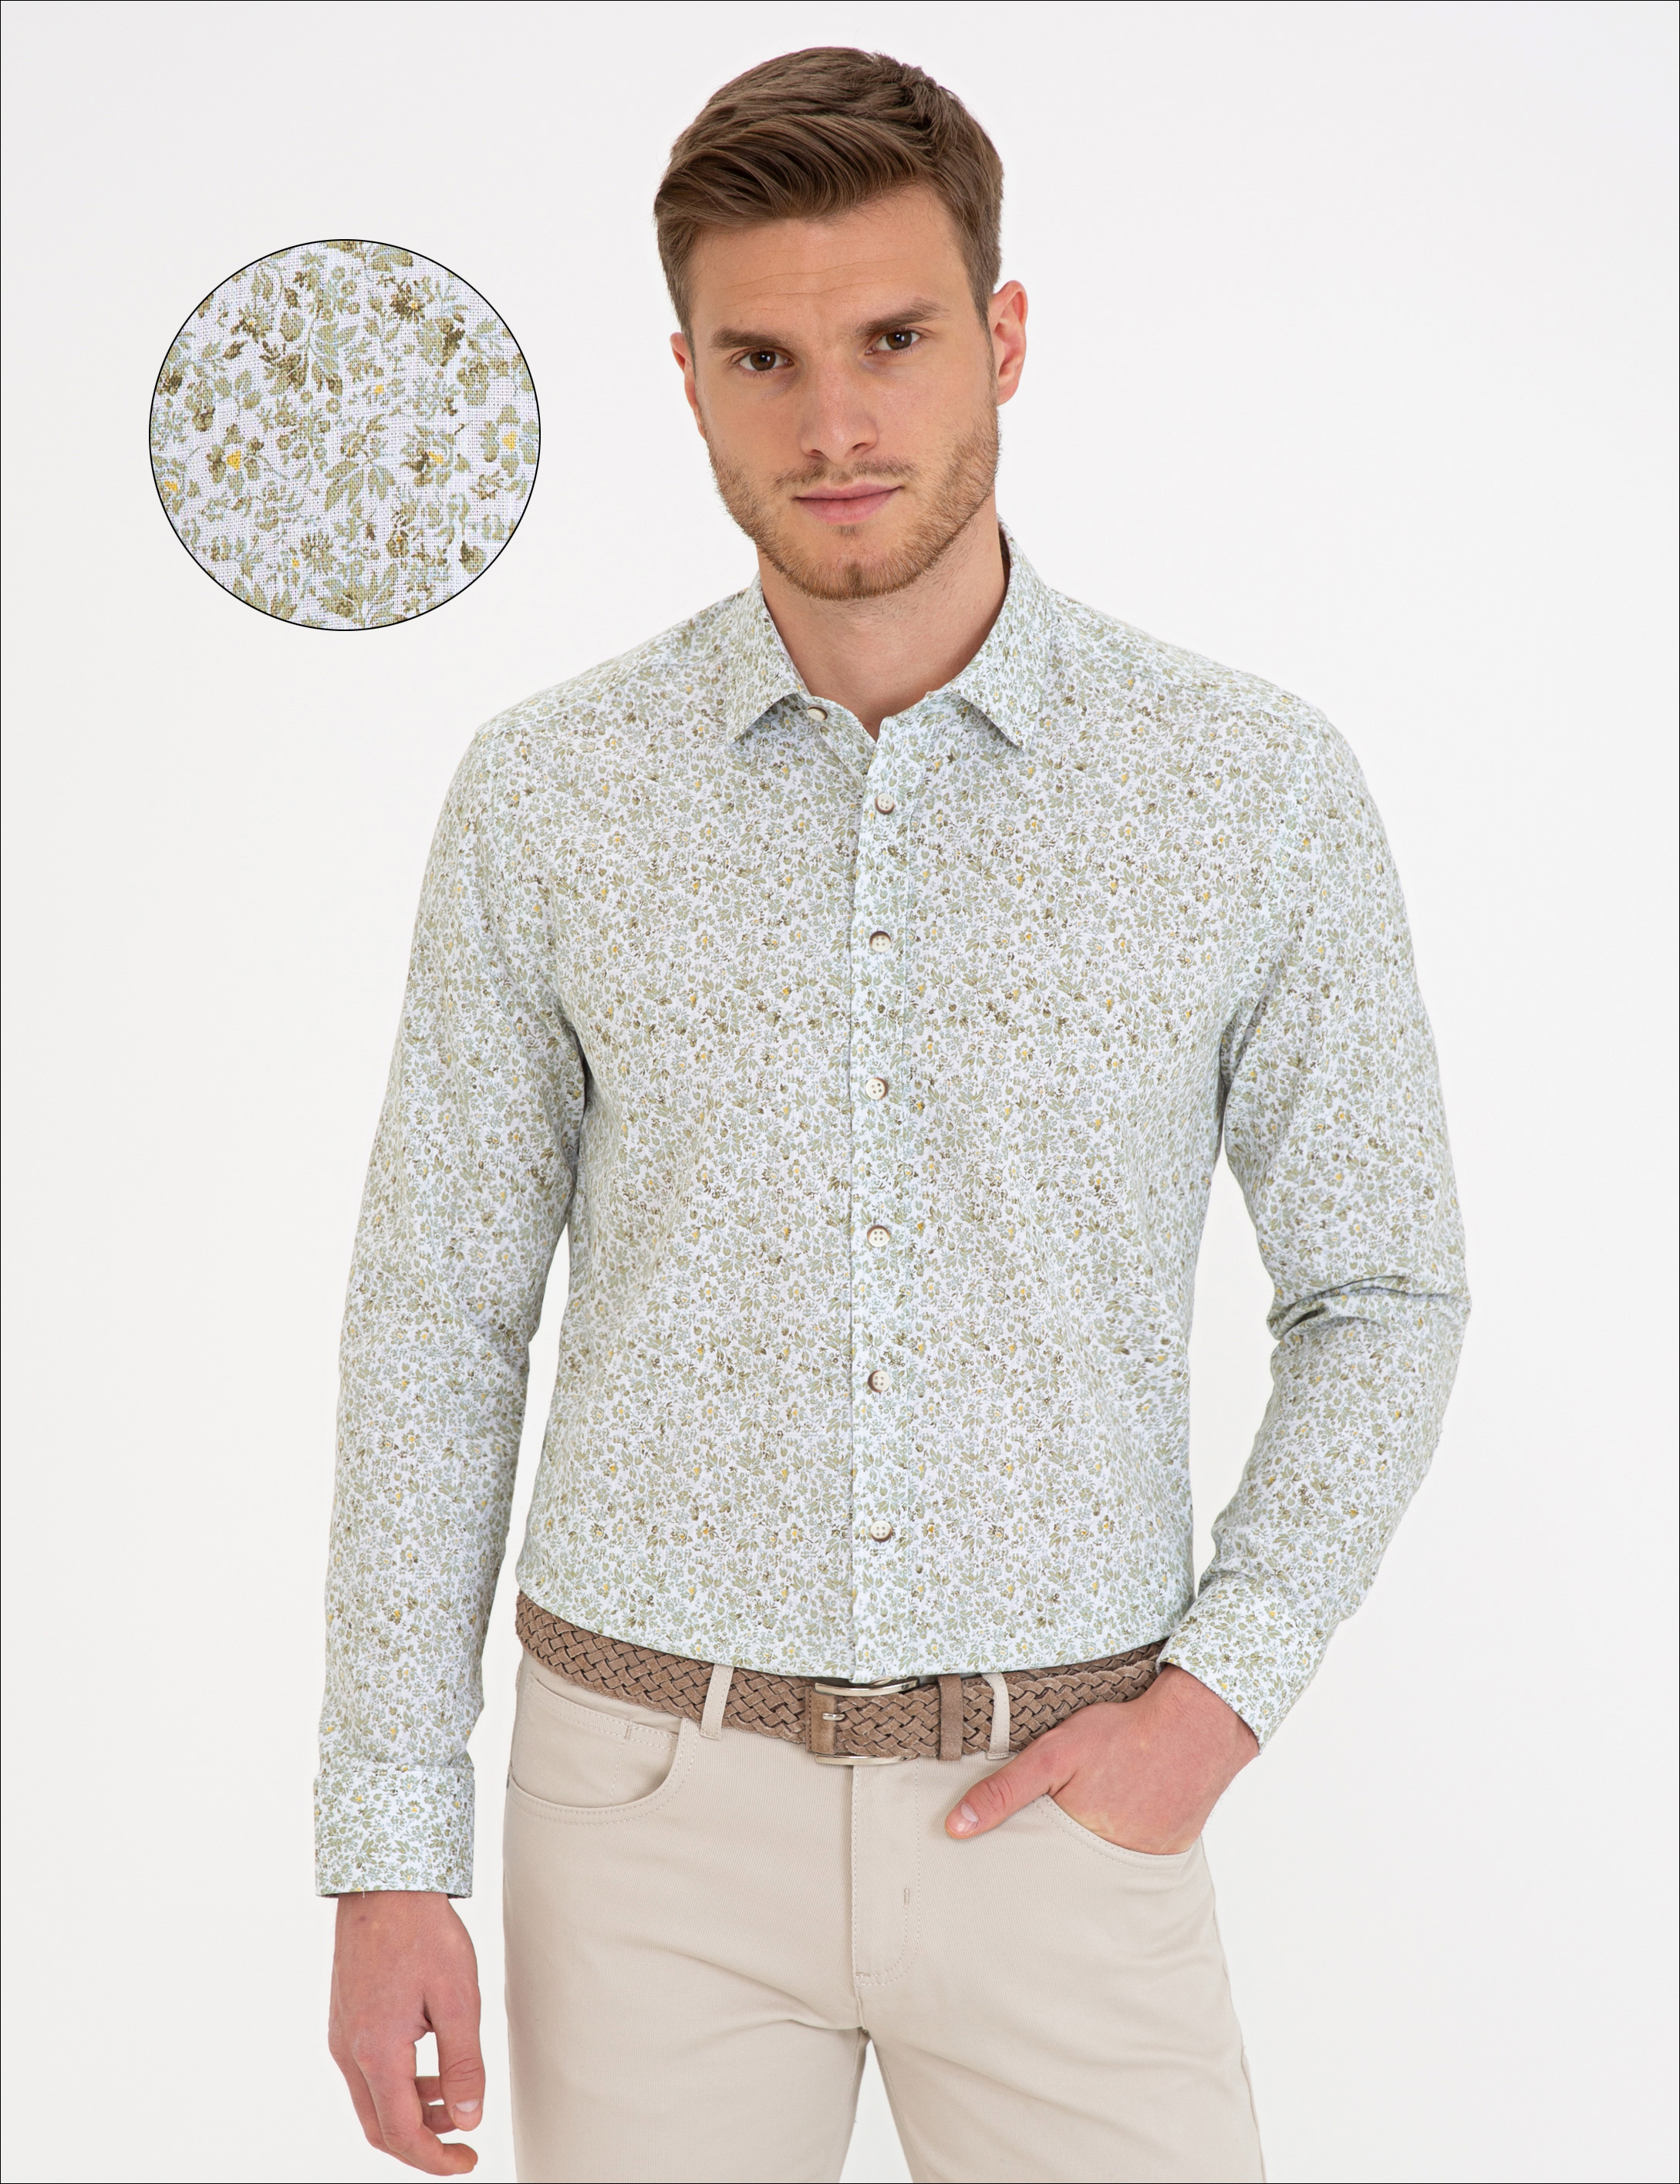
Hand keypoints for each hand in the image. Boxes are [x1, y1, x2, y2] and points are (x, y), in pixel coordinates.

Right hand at [328, 1890, 484, 2175]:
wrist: (384, 1885)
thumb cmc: (422, 1932)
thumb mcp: (457, 1998)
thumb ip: (463, 2064)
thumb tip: (469, 2119)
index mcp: (376, 2052)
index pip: (402, 2133)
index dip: (435, 2158)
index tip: (467, 2162)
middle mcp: (349, 2051)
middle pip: (380, 2128)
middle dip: (422, 2143)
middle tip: (462, 2143)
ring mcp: (341, 2036)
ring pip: (372, 2102)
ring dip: (411, 2114)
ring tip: (453, 2101)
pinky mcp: (344, 2019)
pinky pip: (366, 2073)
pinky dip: (397, 2086)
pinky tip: (429, 2069)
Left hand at [944, 1664, 1258, 1851]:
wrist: (1198, 1725)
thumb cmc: (1123, 1734)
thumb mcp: (1053, 1754)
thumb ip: (1004, 1791)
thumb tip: (955, 1828)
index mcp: (1080, 1845)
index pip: (1040, 1872)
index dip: (1026, 1866)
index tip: (1008, 1873)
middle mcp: (1115, 1864)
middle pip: (1074, 1873)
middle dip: (1060, 1864)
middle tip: (1055, 1843)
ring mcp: (1148, 1860)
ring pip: (1107, 1867)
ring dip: (1096, 1852)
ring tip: (1095, 1821)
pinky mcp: (1173, 1851)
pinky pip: (1140, 1857)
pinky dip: (1129, 1843)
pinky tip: (1127, 1817)